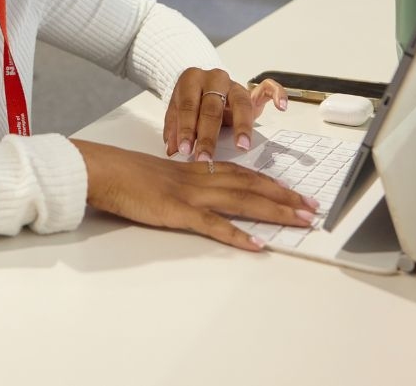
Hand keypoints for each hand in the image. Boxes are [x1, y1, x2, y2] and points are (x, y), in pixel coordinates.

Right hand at [70, 139, 315, 251]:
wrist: (103, 170)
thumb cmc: (127, 174)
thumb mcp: (163, 176)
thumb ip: (184, 185)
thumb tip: (202, 199)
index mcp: (198, 170)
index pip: (244, 174)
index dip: (272, 183)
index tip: (295, 193)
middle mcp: (201, 178)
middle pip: (252, 185)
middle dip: (285, 197)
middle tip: (312, 208)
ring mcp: (191, 194)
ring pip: (242, 200)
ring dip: (274, 211)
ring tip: (299, 221)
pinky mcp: (178, 211)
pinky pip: (214, 224)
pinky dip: (237, 234)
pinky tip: (256, 244)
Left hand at [163, 68, 286, 160]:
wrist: (202, 86)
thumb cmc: (190, 102)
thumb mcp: (177, 112)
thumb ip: (175, 129)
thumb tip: (173, 151)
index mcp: (191, 80)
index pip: (188, 106)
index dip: (186, 129)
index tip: (185, 149)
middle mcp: (214, 78)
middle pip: (212, 107)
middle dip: (208, 135)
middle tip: (206, 157)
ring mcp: (235, 84)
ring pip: (240, 102)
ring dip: (241, 126)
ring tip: (241, 146)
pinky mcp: (252, 90)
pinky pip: (268, 87)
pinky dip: (277, 94)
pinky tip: (281, 107)